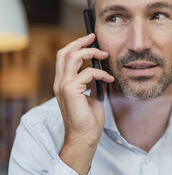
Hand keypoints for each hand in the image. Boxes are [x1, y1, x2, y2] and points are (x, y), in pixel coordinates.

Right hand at [53, 33, 113, 174]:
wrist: (85, 136)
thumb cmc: (89, 118)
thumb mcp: (91, 95)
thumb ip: (92, 82)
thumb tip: (101, 71)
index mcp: (63, 82)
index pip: (64, 57)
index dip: (76, 45)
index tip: (90, 39)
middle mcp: (60, 82)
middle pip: (65, 52)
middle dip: (80, 42)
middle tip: (94, 38)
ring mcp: (63, 86)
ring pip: (73, 57)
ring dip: (91, 53)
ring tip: (105, 55)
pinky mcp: (71, 91)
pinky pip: (88, 73)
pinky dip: (101, 74)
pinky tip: (109, 80)